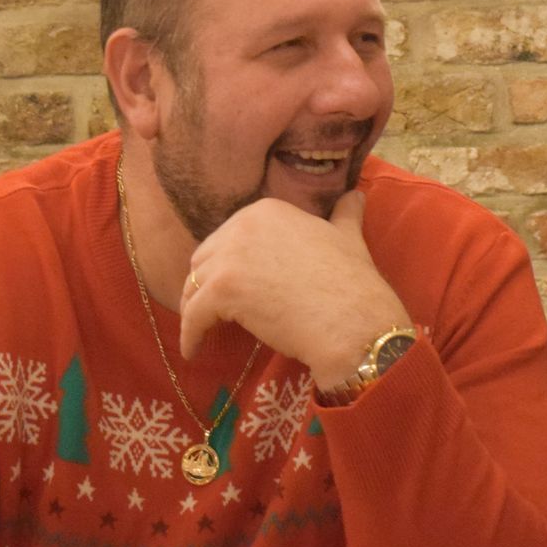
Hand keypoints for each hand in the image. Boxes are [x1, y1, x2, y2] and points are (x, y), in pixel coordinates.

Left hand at [179, 190, 409, 381]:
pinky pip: (193, 316)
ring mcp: (230, 257)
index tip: (234, 286)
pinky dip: (190, 335)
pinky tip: (194, 351)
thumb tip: (357, 195)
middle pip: (205, 258)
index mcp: (268, 211)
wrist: (352, 321)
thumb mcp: (348, 238)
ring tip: (201, 331)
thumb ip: (344, 215)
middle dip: (206, 284)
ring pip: (194, 286)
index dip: (228, 264)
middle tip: (214, 311)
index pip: (228, 237)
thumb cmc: (353, 283)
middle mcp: (243, 225)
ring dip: (195, 309)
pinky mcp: (223, 291)